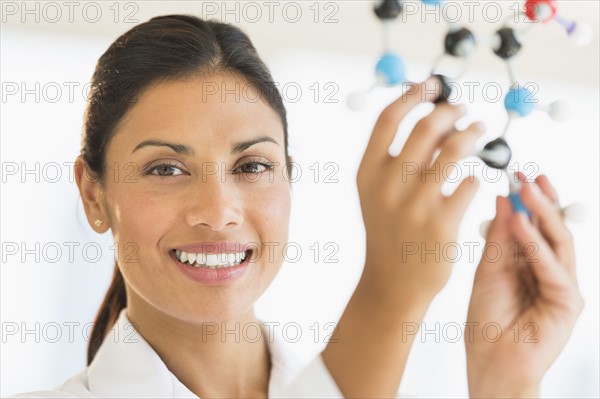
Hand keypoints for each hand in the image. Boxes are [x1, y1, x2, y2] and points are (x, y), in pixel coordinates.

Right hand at [322, 77, 483, 397]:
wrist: (392, 283)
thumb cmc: (388, 232)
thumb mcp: (378, 195)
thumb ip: (399, 158)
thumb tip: (438, 119)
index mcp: (367, 173)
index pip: (388, 119)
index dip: (413, 95)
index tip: (432, 85)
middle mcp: (388, 186)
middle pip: (425, 128)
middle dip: (450, 111)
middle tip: (463, 110)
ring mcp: (415, 205)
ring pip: (453, 150)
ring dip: (472, 134)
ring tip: (479, 131)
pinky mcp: (443, 224)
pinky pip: (470, 184)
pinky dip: (475, 176)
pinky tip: (473, 180)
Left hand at [465, 173, 583, 397]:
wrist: (490, 362)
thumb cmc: (487, 321)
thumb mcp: (488, 270)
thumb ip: (498, 237)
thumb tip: (502, 200)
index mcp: (530, 263)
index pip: (536, 225)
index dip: (528, 200)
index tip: (517, 176)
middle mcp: (550, 271)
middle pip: (552, 228)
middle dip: (540, 200)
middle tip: (526, 176)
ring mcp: (562, 286)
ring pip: (559, 241)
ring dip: (542, 213)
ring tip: (525, 190)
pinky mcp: (568, 302)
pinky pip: (553, 267)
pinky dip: (536, 244)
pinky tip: (520, 224)